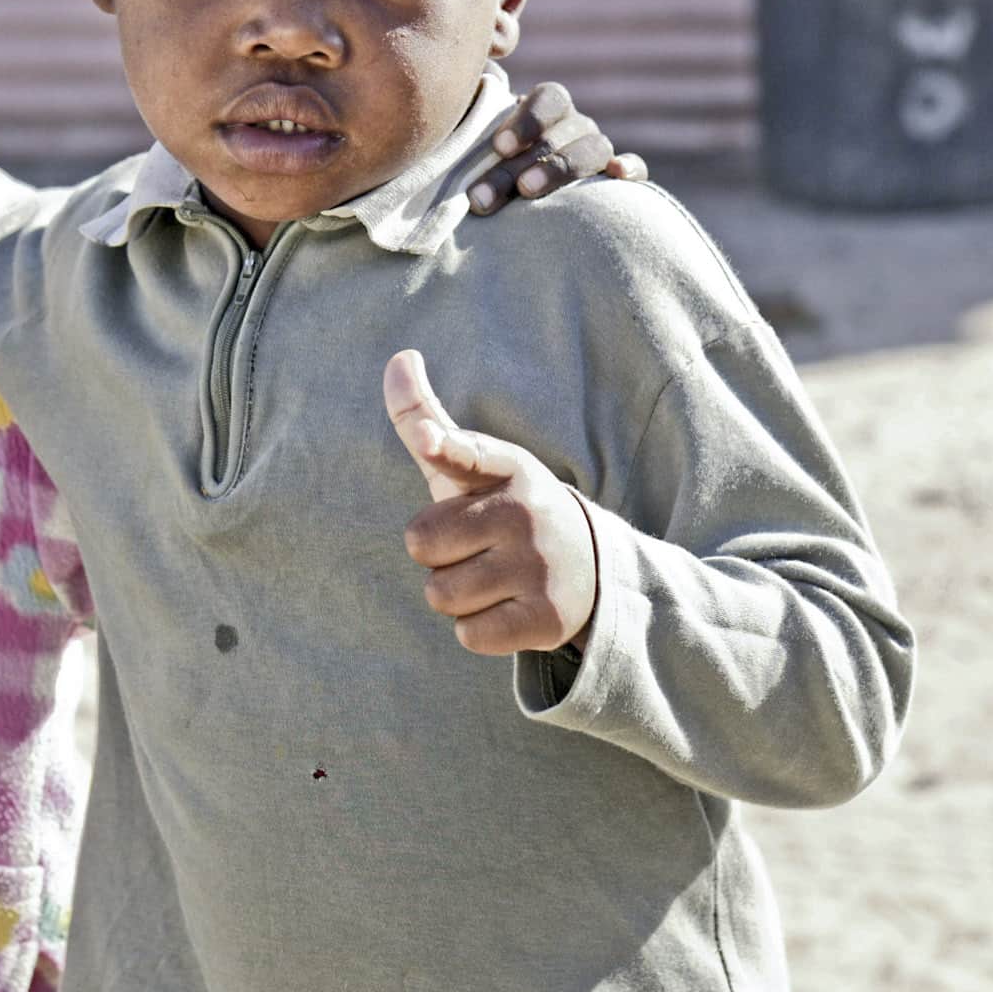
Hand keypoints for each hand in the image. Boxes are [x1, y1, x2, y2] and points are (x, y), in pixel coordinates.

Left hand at [383, 349, 598, 655]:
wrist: (593, 569)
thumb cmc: (506, 510)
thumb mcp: (475, 465)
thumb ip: (427, 418)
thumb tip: (399, 357)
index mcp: (508, 467)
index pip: (466, 454)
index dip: (442, 447)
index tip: (429, 441)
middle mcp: (526, 512)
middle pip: (420, 543)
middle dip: (435, 554)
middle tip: (476, 548)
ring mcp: (540, 566)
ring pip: (441, 594)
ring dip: (455, 595)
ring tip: (493, 579)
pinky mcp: (547, 617)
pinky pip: (469, 634)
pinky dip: (478, 629)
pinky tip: (508, 609)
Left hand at [469, 81, 649, 214]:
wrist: (514, 191)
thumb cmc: (489, 161)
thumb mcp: (475, 133)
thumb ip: (469, 107)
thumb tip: (469, 68)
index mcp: (548, 108)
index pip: (550, 98)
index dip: (526, 120)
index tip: (498, 147)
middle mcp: (575, 125)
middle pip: (557, 135)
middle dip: (518, 165)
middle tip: (483, 196)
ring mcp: (596, 150)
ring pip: (593, 149)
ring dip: (560, 168)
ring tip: (526, 191)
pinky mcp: (615, 181)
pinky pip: (633, 169)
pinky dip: (630, 168)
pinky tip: (618, 176)